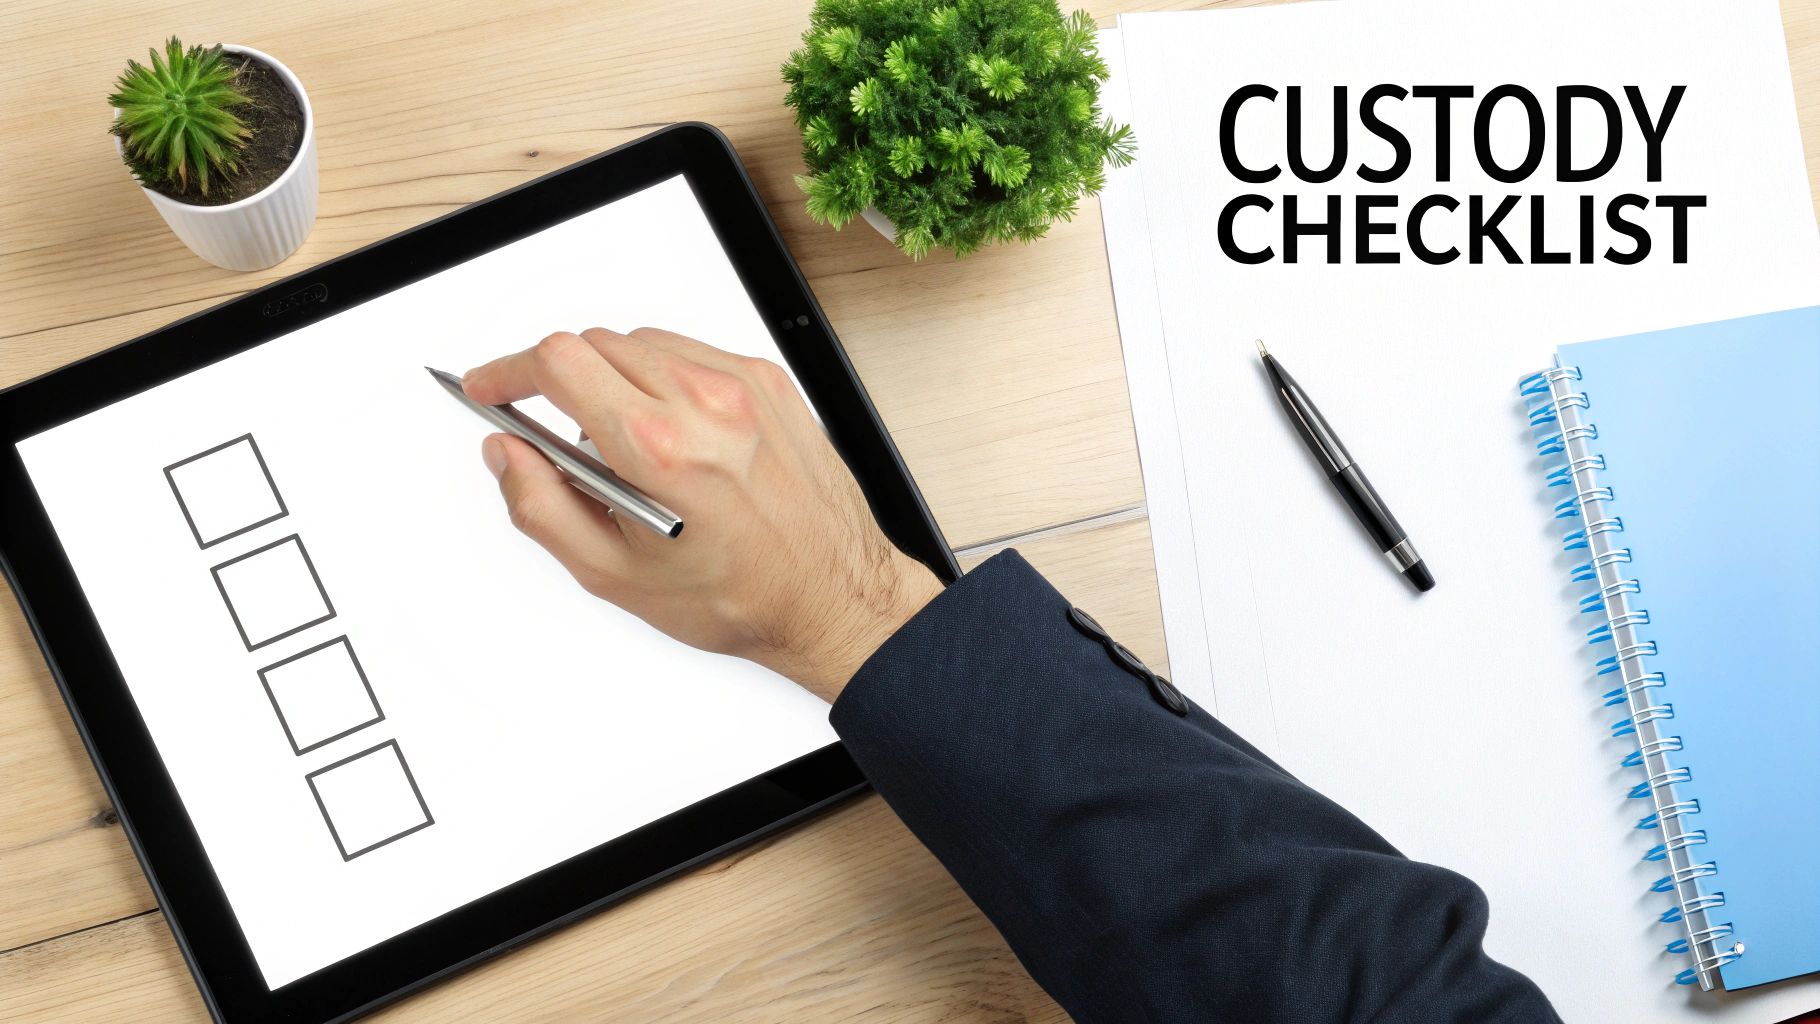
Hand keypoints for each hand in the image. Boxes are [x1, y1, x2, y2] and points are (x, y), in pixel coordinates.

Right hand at [462, 327, 943, 701]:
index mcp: (661, 450)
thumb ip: (541, 506)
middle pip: (593, 345)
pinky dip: (663, 380)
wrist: (832, 597)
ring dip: (613, 380)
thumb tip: (506, 454)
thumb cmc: (740, 597)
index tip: (492, 387)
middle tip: (559, 438)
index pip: (558, 363)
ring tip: (625, 448)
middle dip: (559, 382)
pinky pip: (690, 353)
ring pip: (641, 344)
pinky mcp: (769, 382)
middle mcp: (706, 404)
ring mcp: (743, 386)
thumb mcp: (614, 574)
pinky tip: (671, 434)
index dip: (508, 371)